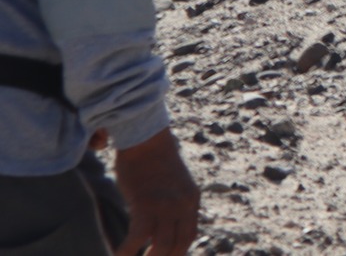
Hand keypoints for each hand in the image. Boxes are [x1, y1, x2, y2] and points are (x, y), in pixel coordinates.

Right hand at [113, 128, 197, 255]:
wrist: (145, 137)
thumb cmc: (151, 158)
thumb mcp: (171, 182)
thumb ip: (172, 201)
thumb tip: (162, 220)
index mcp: (191, 199)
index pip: (189, 235)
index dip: (178, 252)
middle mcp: (184, 204)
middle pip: (179, 244)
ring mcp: (167, 205)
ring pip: (162, 246)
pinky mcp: (147, 204)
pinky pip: (138, 237)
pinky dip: (127, 251)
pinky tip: (118, 255)